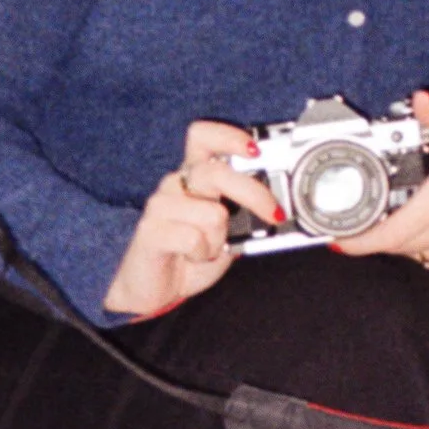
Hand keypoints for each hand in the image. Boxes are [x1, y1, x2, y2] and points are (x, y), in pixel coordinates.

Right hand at [103, 118, 281, 317]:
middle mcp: (176, 184)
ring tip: (207, 249)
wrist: (154, 290)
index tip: (256, 150)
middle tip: (275, 213)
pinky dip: (201, 254)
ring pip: (212, 214)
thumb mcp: (227, 232)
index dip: (229, 137)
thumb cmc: (190, 256)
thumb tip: (278, 209)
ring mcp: (160, 205)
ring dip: (219, 240)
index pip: (203, 137)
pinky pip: (193, 238)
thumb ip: (245, 215)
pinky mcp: (150, 230)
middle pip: (215, 172)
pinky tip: (191, 257)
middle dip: (253, 194)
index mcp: (194, 176)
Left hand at [331, 89, 428, 272]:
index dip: (360, 239)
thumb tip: (421, 100)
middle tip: (369, 215)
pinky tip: (426, 224)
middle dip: (378, 233)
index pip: (390, 234)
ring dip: (401, 238)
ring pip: (412, 253)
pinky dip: (422, 245)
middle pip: (397, 245)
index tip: (339, 237)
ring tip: (404, 212)